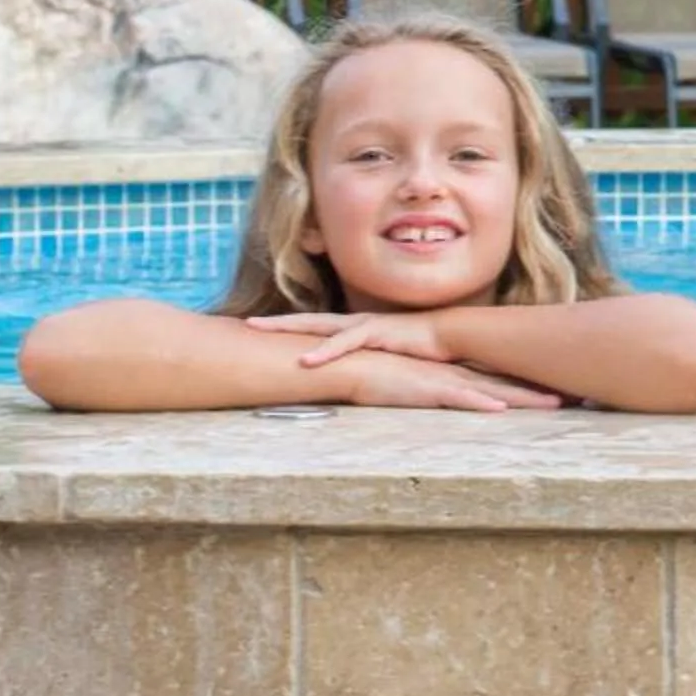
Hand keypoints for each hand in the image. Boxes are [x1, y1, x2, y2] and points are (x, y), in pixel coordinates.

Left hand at [248, 310, 456, 366]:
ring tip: (262, 331)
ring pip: (318, 326)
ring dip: (289, 329)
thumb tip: (350, 375)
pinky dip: (324, 352)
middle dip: (277, 323)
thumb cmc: (418, 347)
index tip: (261, 329)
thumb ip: (365, 361)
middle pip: (307, 320)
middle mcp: (354, 323)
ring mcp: (363, 326)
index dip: (287, 328)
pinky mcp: (376, 334)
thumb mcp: (385, 356)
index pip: (314, 327)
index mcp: (354, 328)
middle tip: (247, 323)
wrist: (448, 335)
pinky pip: (345, 343)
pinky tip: (305, 360)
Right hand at [333, 349, 564, 410]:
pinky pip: (458, 397)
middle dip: (543, 392)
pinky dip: (479, 403)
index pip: (503, 382)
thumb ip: (440, 393)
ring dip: (524, 399)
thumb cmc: (381, 376)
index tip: (564, 393)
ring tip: (556, 405)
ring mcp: (446, 381)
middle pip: (509, 385)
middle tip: (578, 399)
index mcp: (459, 376)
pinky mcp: (427, 389)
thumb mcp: (417, 387)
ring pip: (493, 392)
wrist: (352, 362)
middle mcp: (459, 376)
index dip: (533, 387)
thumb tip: (463, 404)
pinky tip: (500, 409)